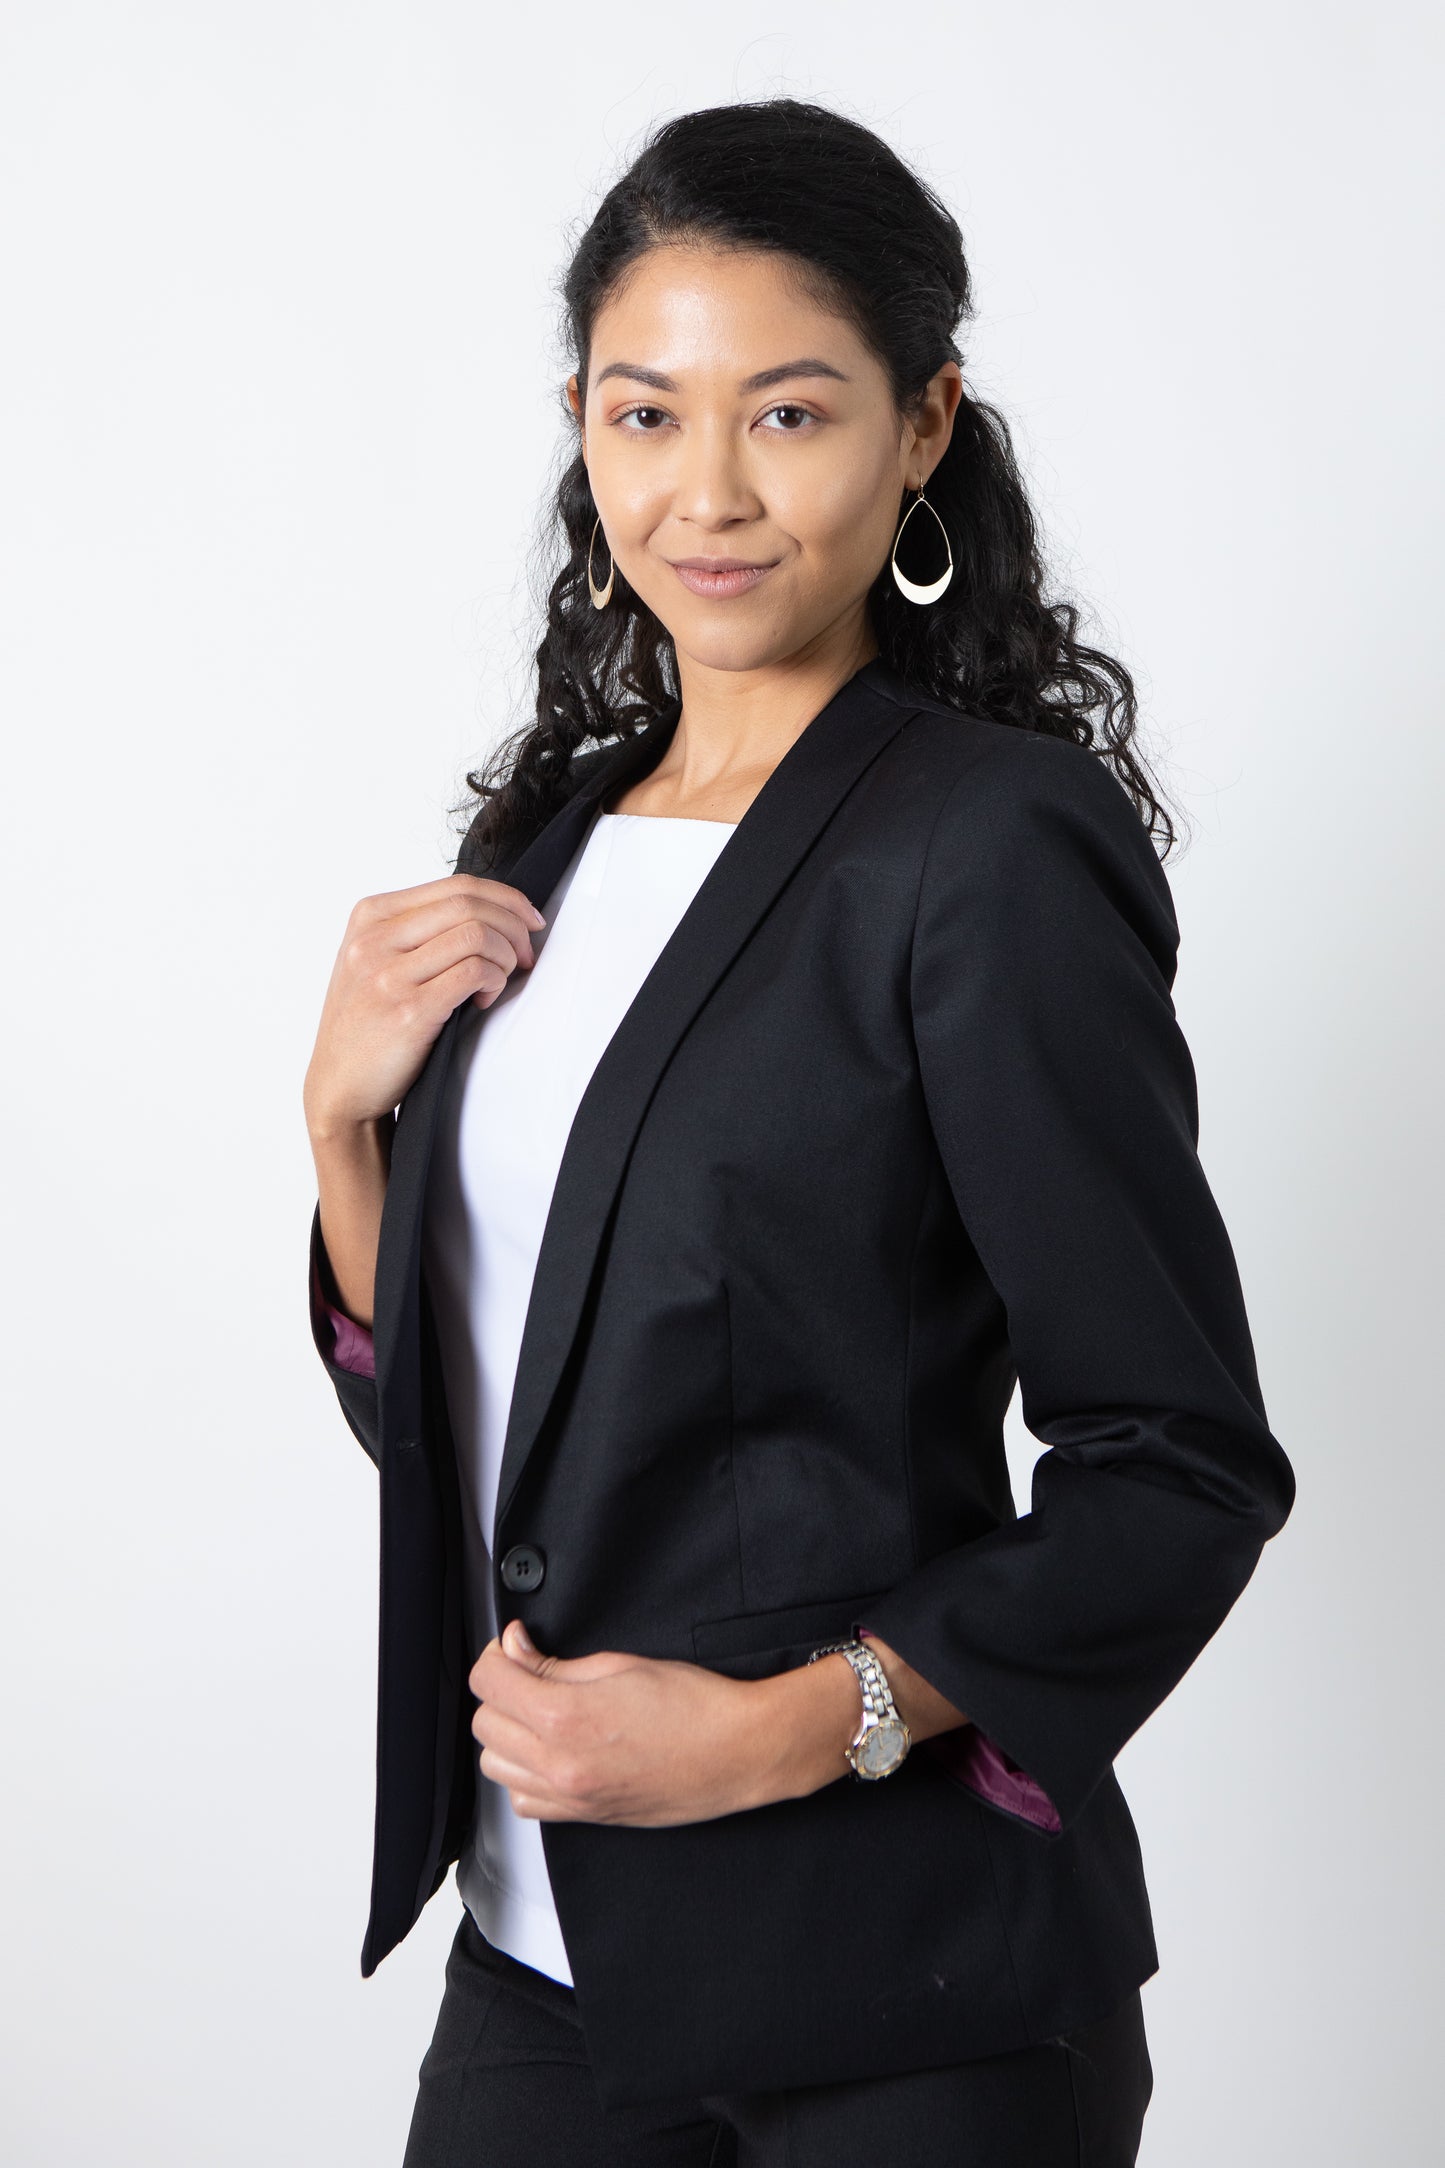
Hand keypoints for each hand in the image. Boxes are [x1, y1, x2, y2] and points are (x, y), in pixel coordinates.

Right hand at [304, 873, 547, 1136]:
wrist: (339, 1085)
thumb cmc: (368, 1023)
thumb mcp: (375, 959)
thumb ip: (417, 929)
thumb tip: (491, 911)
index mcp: (370, 915)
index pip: (456, 885)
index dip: (507, 900)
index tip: (530, 922)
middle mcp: (374, 938)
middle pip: (468, 905)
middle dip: (514, 928)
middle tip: (525, 956)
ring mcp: (387, 974)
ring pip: (475, 935)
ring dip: (505, 957)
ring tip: (499, 981)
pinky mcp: (408, 1010)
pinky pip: (472, 972)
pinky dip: (494, 981)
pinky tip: (484, 999)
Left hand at [469, 1618, 865, 1825]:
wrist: (736, 1753)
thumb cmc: (694, 1705)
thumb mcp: (621, 1664)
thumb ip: (555, 1662)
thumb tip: (513, 1647)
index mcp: (565, 1717)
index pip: (489, 1682)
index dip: (497, 1654)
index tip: (514, 1646)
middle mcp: (558, 1763)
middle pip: (484, 1723)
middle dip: (501, 1691)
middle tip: (530, 1672)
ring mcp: (569, 1796)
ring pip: (495, 1765)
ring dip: (508, 1734)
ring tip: (539, 1713)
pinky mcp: (583, 1816)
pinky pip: (522, 1800)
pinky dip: (524, 1774)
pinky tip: (550, 1752)